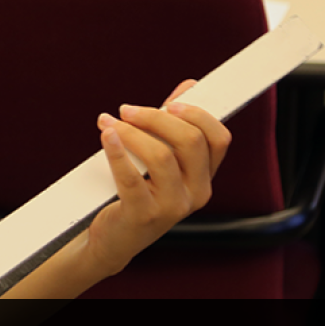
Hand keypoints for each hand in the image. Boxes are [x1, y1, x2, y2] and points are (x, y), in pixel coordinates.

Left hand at [84, 79, 230, 275]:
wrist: (113, 239)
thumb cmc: (136, 194)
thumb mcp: (158, 160)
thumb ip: (173, 125)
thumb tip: (189, 86)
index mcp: (204, 178)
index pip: (219, 139)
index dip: (198, 115)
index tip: (171, 103)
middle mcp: (196, 194)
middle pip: (190, 141)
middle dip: (157, 118)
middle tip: (127, 110)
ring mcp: (173, 207)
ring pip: (161, 156)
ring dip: (132, 132)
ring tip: (109, 123)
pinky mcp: (144, 216)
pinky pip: (132, 178)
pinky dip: (117, 152)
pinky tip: (106, 135)